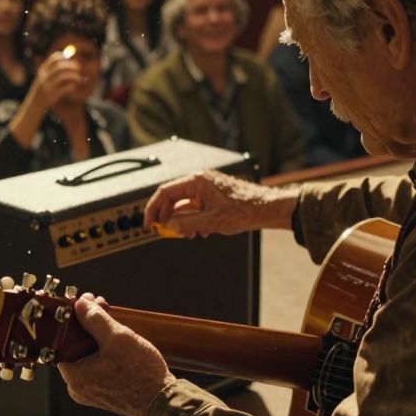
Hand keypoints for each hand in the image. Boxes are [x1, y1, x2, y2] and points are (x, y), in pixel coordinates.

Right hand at [24, 51, 85, 114]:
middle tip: (79, 69)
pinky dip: (72, 86)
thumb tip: (70, 62)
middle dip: (72, 66)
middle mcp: (43, 77)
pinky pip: (66, 88)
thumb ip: (53, 70)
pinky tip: (74, 87)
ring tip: (80, 79)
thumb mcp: (43, 79)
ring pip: (64, 76)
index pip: (54, 58)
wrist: (32, 107)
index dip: (65, 57)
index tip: (71, 61)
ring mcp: (47, 86)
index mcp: (42, 71)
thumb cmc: (41, 92)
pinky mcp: (52, 96)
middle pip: (60, 66)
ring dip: (75, 76)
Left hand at [58, 294, 174, 415]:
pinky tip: (117, 337)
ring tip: (111, 318)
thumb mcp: (117, 338)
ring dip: (99, 335)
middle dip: (88, 324)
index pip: (62, 342)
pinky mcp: (106, 392)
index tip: (83, 305)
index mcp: (75, 377)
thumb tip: (81, 304)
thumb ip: (95, 319)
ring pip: (89, 355)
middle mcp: (79, 387)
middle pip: (76, 347)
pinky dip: (106, 350)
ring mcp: (93, 391)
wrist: (164, 403)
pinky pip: (100, 365)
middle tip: (100, 306)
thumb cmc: (142, 375)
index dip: (73, 320)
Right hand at [144, 170, 295, 237]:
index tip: (149, 222)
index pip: (165, 192)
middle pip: (173, 198)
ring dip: (182, 220)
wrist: (266, 208)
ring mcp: (206, 188)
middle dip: (168, 217)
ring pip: (184, 204)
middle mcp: (199, 181)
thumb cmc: (245, 209)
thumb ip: (186, 224)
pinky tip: (200, 230)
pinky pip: (195, 206)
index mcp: (196, 181)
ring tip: (187, 234)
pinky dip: (193, 219)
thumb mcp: (210, 222)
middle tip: (164, 231)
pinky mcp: (213, 195)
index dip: (153, 208)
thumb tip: (169, 226)